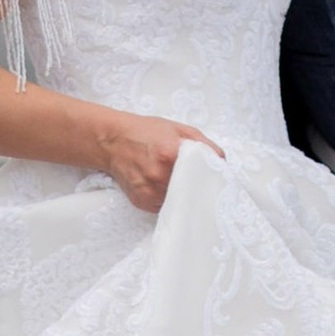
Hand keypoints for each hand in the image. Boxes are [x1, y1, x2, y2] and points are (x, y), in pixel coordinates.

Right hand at [93, 110, 219, 212]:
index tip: (216, 182)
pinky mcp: (142, 202)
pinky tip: (164, 187)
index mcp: (170, 154)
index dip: (210, 180)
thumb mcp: (177, 129)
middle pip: (192, 192)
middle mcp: (159, 176)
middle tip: (201, 186)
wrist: (112, 141)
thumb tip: (221, 161)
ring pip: (179, 202)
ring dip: (183, 196)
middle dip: (198, 190)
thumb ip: (203, 144)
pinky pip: (164, 206)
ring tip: (179, 183)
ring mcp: (149, 191)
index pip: (202, 176)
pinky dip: (168, 199)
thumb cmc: (145, 132)